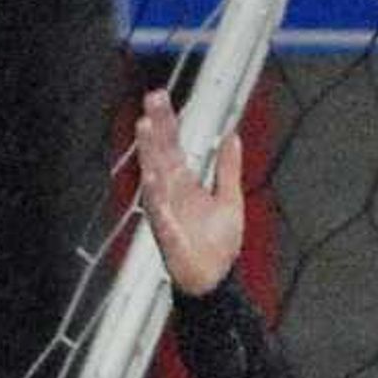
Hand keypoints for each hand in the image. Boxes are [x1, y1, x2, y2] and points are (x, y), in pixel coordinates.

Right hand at [134, 86, 243, 296]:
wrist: (215, 281)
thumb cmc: (218, 245)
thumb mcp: (229, 199)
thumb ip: (228, 168)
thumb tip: (232, 136)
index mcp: (183, 184)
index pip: (172, 146)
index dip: (167, 122)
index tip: (159, 96)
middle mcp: (170, 194)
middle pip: (161, 154)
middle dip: (156, 127)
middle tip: (151, 98)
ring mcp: (166, 214)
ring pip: (154, 178)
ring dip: (149, 153)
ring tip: (145, 128)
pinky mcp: (168, 237)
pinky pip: (159, 215)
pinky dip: (156, 197)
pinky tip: (151, 178)